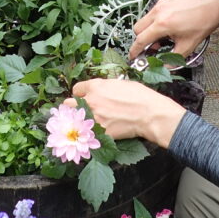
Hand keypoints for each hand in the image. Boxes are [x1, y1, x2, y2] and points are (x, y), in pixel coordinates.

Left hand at [66, 79, 184, 146]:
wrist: (149, 114)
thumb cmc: (140, 96)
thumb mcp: (121, 84)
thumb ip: (106, 87)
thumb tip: (102, 91)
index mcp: (95, 87)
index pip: (77, 89)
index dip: (80, 93)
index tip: (83, 97)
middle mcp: (90, 101)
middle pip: (68, 104)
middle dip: (74, 107)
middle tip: (82, 110)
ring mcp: (94, 118)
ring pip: (75, 120)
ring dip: (79, 121)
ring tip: (87, 122)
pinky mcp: (99, 133)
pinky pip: (89, 133)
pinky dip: (91, 134)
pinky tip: (97, 132)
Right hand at [130, 0, 218, 60]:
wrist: (211, 8)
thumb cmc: (201, 25)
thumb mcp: (187, 47)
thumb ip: (172, 59)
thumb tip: (163, 67)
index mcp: (163, 24)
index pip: (141, 39)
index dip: (135, 50)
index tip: (133, 56)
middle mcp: (158, 12)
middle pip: (138, 29)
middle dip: (141, 39)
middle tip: (152, 47)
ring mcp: (160, 4)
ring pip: (144, 20)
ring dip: (148, 30)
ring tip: (163, 36)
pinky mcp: (164, 0)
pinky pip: (152, 13)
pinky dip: (155, 21)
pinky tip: (168, 25)